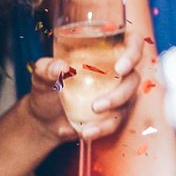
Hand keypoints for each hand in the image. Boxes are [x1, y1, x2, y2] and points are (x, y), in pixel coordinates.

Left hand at [27, 33, 143, 141]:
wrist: (45, 120)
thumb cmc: (47, 90)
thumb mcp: (41, 76)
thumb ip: (46, 68)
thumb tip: (60, 67)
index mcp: (104, 54)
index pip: (131, 44)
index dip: (134, 52)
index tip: (120, 67)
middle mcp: (116, 72)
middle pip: (133, 78)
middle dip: (122, 92)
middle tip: (99, 104)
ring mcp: (118, 94)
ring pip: (128, 101)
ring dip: (111, 112)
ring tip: (88, 121)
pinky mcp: (116, 114)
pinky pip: (117, 121)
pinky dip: (103, 127)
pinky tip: (86, 132)